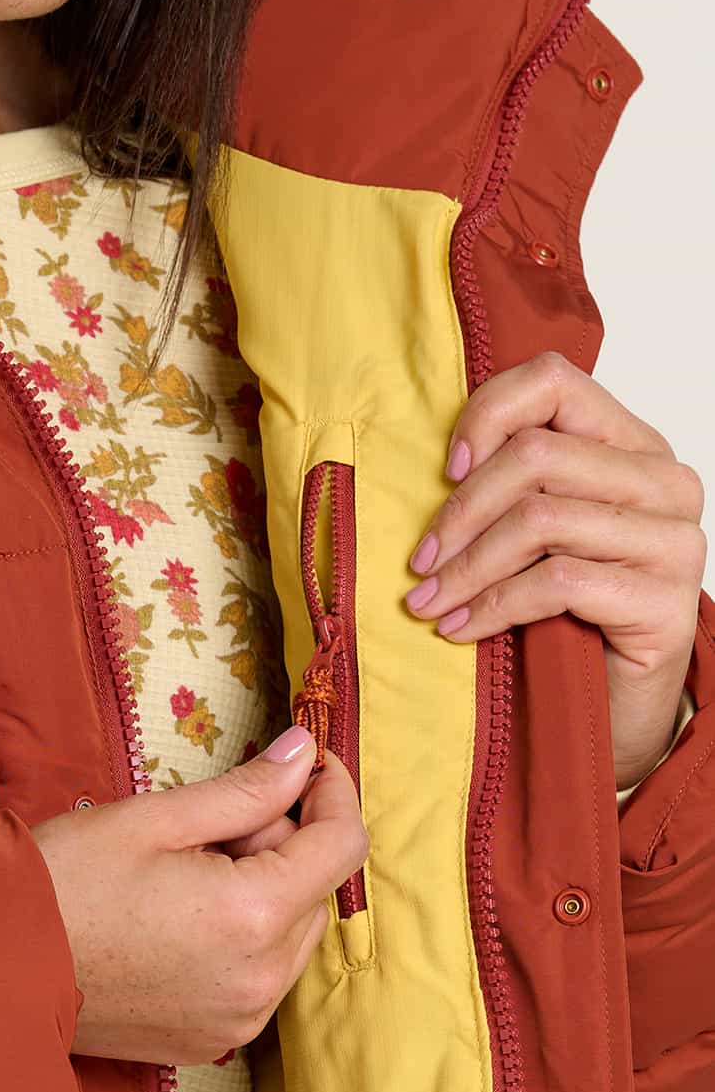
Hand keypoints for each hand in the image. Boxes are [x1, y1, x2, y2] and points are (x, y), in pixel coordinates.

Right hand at [29, 727, 368, 1065]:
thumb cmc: (63, 882)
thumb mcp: (153, 818)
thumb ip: (246, 791)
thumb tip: (304, 755)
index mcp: (252, 915)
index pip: (342, 847)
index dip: (335, 795)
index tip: (310, 765)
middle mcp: (260, 980)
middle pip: (315, 894)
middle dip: (281, 849)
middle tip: (207, 829)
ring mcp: (238, 1020)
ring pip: (291, 940)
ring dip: (263, 899)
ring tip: (184, 879)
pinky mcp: (212, 1042)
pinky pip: (257, 981)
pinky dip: (240, 945)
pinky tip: (177, 925)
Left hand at [404, 350, 705, 790]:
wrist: (614, 709)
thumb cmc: (566, 618)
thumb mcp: (534, 538)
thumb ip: (511, 487)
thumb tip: (434, 464)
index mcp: (631, 446)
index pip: (555, 382)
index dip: (487, 416)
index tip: (444, 471)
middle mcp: (663, 481)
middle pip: (536, 455)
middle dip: (460, 512)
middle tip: (418, 563)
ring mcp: (673, 540)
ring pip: (541, 519)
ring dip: (466, 567)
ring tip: (427, 602)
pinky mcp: (665, 602)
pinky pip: (556, 582)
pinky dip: (492, 606)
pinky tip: (459, 630)